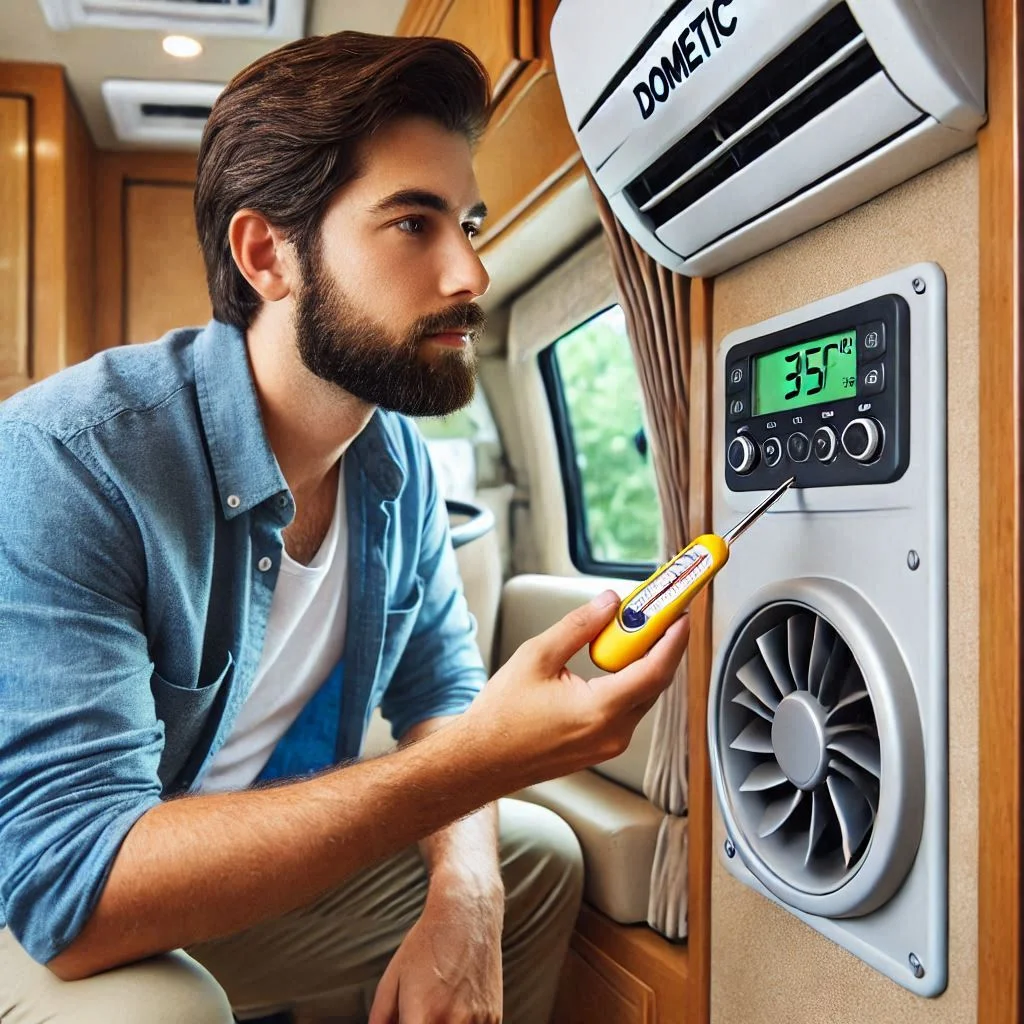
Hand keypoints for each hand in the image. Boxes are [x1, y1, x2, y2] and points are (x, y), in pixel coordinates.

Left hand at [367, 883, 502, 1023]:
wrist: (466, 914)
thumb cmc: (430, 942)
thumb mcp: (393, 976)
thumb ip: (380, 1016)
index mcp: (423, 1015)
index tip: (407, 1023)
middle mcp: (453, 1022)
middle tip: (420, 1016)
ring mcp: (477, 1022)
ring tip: (439, 1008)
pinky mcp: (494, 1018)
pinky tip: (456, 1009)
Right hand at [464, 590, 689, 789]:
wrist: (481, 760)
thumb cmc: (501, 717)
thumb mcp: (537, 657)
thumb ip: (579, 626)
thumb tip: (608, 604)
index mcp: (599, 711)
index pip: (654, 670)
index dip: (672, 640)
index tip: (680, 615)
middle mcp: (612, 734)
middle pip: (655, 683)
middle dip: (659, 646)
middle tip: (656, 616)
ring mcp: (608, 745)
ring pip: (642, 697)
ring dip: (641, 664)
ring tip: (628, 634)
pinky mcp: (601, 748)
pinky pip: (627, 711)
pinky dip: (627, 683)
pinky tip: (611, 664)